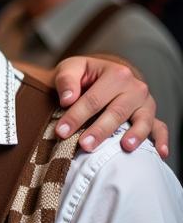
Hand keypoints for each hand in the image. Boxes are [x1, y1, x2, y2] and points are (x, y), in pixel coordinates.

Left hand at [51, 55, 167, 158]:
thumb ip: (66, 80)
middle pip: (117, 112)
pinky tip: (159, 154)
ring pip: (141, 121)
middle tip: (84, 145)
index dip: (76, 116)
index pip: (94, 99)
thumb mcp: (70, 69)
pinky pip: (160, 127)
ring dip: (134, 135)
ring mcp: (145, 103)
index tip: (61, 131)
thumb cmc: (82, 75)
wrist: (99, 76)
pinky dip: (161, 140)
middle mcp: (135, 88)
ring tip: (125, 147)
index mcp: (116, 74)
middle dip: (100, 130)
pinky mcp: (150, 115)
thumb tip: (67, 99)